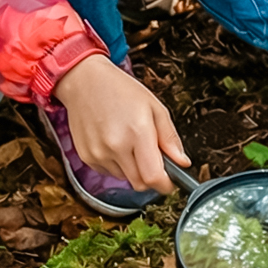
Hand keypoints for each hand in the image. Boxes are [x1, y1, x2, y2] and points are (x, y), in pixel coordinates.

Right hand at [52, 54, 189, 193]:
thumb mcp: (155, 108)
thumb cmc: (121, 91)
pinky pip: (108, 172)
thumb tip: (182, 162)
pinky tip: (114, 143)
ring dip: (132, 169)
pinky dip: (116, 164)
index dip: (165, 185)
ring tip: (129, 142)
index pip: (153, 177)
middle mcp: (115, 147)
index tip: (170, 183)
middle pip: (139, 184)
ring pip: (124, 178)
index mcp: (137, 132)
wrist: (85, 82)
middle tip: (152, 158)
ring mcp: (98, 154)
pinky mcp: (86, 157)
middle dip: (150, 177)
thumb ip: (170, 138)